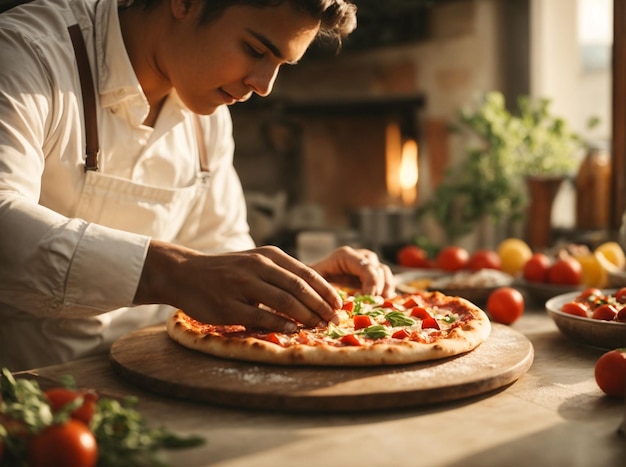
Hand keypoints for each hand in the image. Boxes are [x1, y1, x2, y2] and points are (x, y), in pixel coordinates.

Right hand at [134, 240, 342, 331]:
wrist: (185, 273)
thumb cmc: (227, 270)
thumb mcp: (255, 261)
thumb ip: (281, 274)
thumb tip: (315, 295)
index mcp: (268, 255)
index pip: (306, 273)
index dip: (326, 291)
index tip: (339, 305)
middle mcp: (257, 266)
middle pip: (299, 288)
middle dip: (321, 306)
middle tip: (334, 320)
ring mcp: (242, 285)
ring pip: (284, 301)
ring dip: (305, 316)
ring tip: (318, 327)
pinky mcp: (229, 306)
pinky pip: (261, 317)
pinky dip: (280, 324)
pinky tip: (292, 331)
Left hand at [308, 246, 394, 297]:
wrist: (314, 277)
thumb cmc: (311, 278)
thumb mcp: (312, 279)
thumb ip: (319, 286)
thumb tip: (331, 302)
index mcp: (345, 256)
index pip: (365, 266)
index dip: (371, 283)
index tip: (368, 299)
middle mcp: (358, 256)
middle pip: (377, 269)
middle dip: (377, 287)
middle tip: (373, 303)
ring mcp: (366, 263)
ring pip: (384, 272)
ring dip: (386, 287)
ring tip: (381, 302)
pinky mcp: (371, 273)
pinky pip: (385, 278)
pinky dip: (387, 289)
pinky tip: (383, 302)